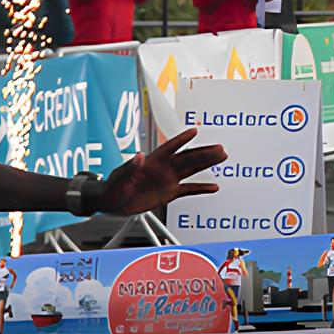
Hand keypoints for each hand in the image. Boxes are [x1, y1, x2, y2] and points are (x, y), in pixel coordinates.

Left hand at [98, 127, 225, 215]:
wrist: (111, 202)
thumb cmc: (113, 187)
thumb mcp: (120, 177)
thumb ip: (131, 166)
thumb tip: (140, 155)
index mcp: (151, 161)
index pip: (169, 148)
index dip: (181, 139)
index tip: (194, 131)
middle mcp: (163, 168)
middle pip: (187, 158)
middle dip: (204, 153)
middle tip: (220, 148)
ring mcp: (167, 180)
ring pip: (191, 169)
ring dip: (206, 164)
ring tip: (222, 157)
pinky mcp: (168, 193)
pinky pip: (188, 189)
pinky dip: (201, 188)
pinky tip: (213, 187)